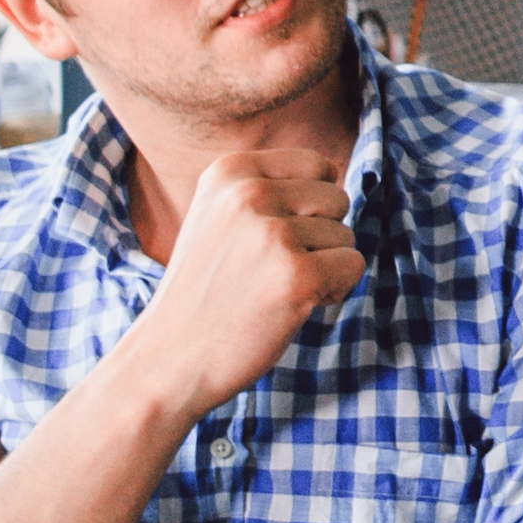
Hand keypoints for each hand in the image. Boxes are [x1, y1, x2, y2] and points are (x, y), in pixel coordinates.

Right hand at [129, 145, 360, 404]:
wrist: (169, 358)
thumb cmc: (205, 291)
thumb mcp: (220, 216)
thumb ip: (269, 189)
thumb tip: (336, 174)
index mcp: (229, 171)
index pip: (316, 164)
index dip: (310, 207)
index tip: (271, 239)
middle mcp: (249, 193)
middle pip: (336, 198)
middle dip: (319, 237)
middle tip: (272, 271)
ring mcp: (272, 234)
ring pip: (345, 236)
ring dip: (323, 268)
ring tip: (272, 291)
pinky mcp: (296, 276)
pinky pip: (353, 266)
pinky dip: (334, 290)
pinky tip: (292, 307)